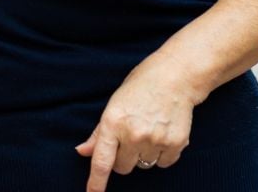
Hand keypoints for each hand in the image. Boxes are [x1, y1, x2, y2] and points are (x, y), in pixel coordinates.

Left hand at [75, 54, 200, 191]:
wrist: (175, 76)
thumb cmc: (141, 87)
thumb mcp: (114, 105)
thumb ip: (98, 132)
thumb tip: (82, 152)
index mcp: (113, 122)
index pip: (101, 161)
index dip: (96, 182)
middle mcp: (133, 134)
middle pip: (123, 168)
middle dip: (124, 158)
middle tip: (131, 137)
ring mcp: (155, 140)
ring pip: (144, 166)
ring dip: (144, 155)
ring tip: (150, 130)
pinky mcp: (175, 143)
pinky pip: (163, 164)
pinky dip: (163, 154)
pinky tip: (163, 133)